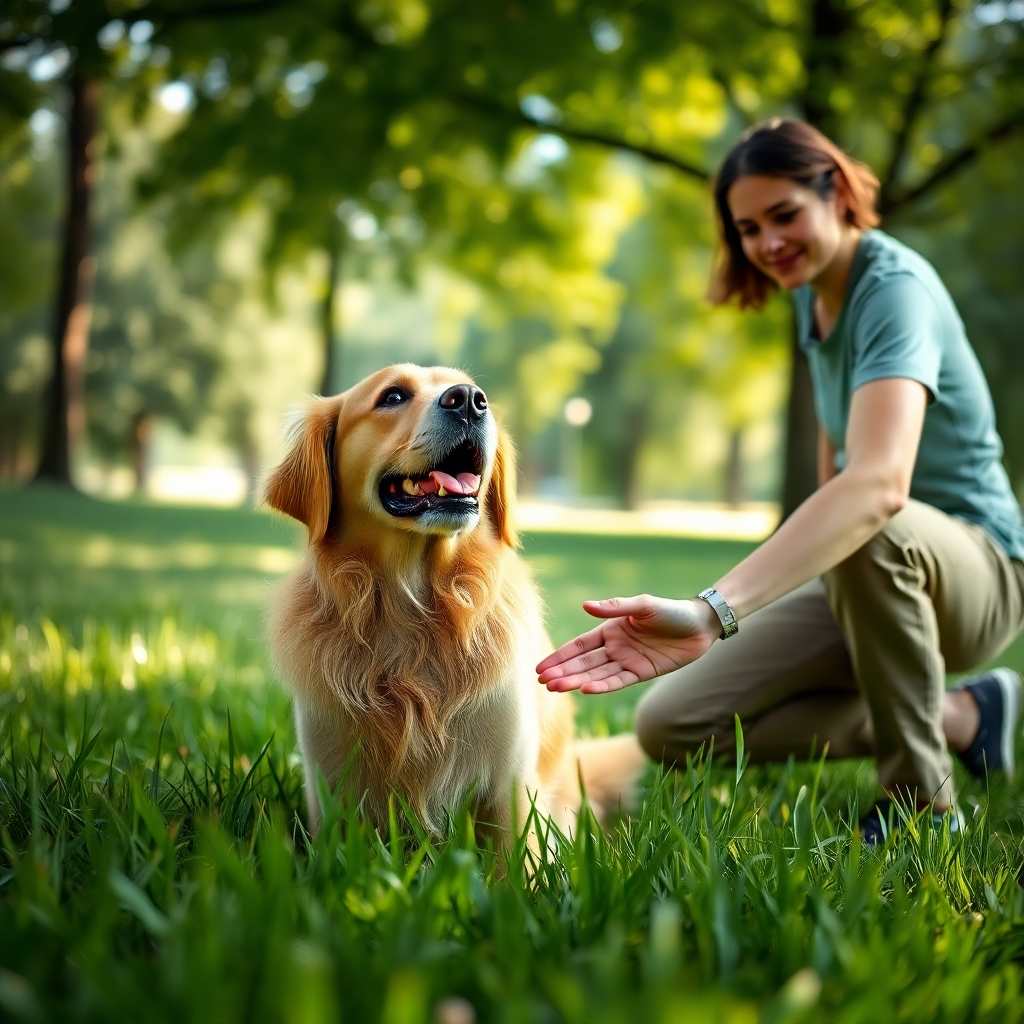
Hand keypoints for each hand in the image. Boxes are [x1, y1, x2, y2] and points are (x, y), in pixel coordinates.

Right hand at [536, 595, 721, 693]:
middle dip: (563, 672)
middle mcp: (615, 647)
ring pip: (597, 673)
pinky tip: (586, 689)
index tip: (541, 668)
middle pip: (584, 662)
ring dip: (577, 681)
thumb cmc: (672, 611)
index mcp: (610, 629)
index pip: (579, 646)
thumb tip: (586, 606)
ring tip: (557, 688)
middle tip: (543, 682)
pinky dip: (603, 685)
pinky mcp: (642, 673)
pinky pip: (619, 681)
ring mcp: (628, 661)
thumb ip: (616, 606)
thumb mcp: (643, 605)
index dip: (560, 656)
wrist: (702, 625)